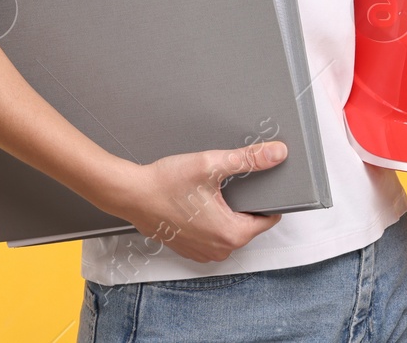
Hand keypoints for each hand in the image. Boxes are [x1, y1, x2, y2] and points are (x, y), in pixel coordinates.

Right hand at [101, 141, 288, 261]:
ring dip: (225, 212)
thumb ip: (248, 159)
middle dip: (243, 203)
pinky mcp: (191, 249)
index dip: (267, 198)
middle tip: (224, 183)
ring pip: (230, 229)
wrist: (132, 194)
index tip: (256, 184)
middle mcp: (220, 250)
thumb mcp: (211, 164)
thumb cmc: (165, 184)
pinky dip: (209, 220)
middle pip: (249, 224)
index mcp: (231, 234)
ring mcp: (204, 253)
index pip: (268, 219)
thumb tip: (275, 154)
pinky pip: (212, 235)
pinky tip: (196, 203)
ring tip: (207, 192)